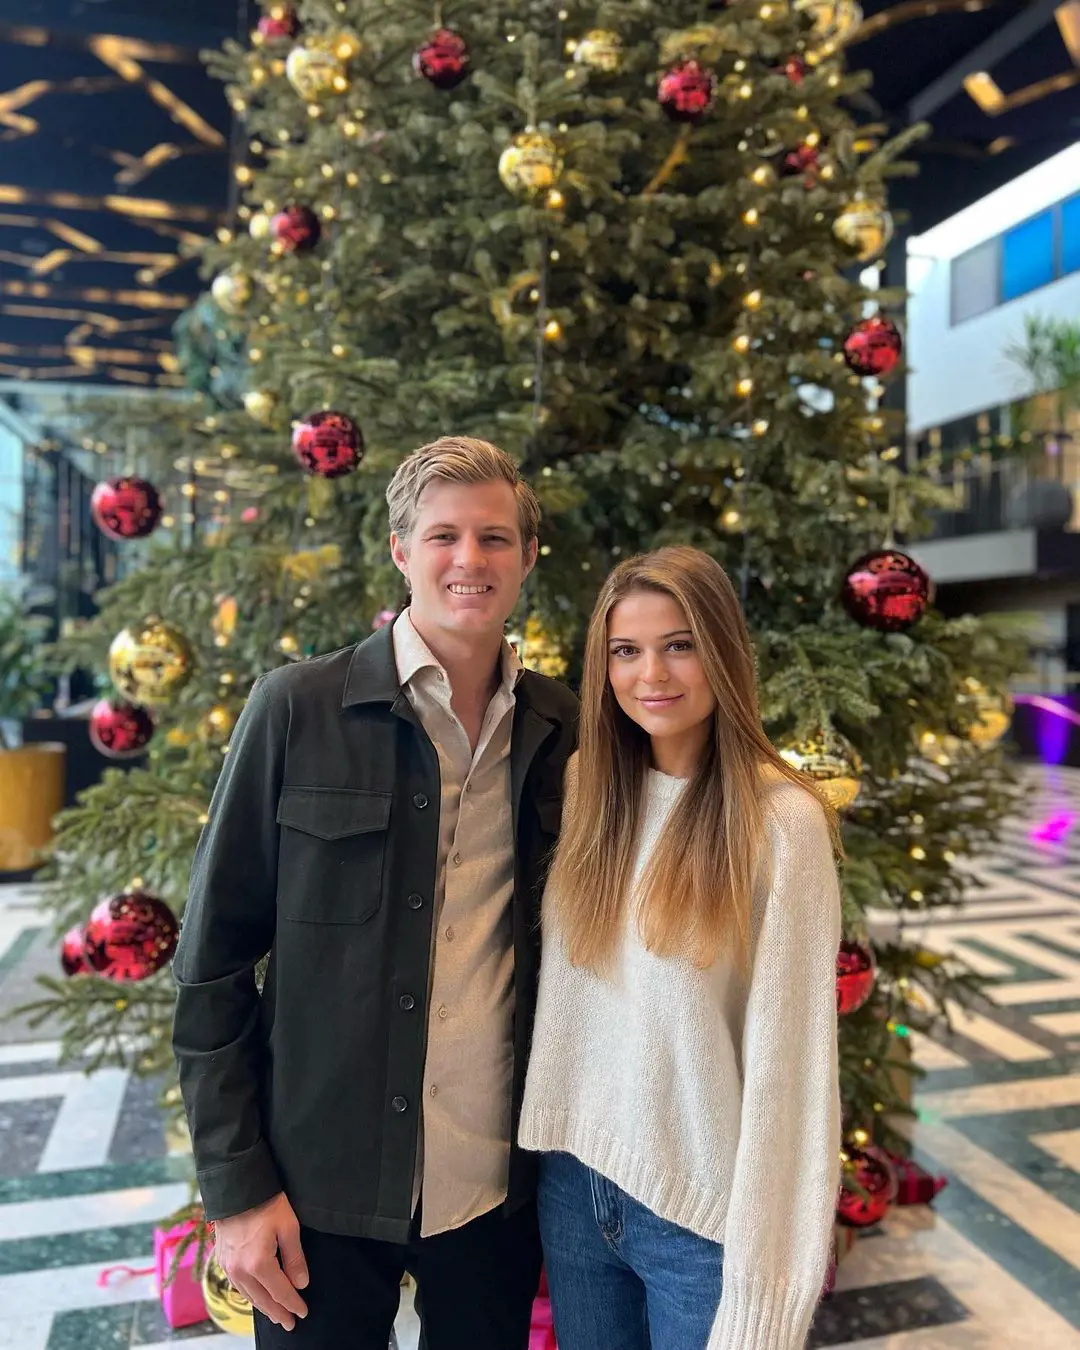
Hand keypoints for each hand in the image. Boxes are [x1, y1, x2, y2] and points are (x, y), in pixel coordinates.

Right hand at [214, 1191, 308, 1330]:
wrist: (235, 1186)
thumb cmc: (265, 1202)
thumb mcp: (288, 1226)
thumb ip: (295, 1258)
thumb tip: (301, 1283)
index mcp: (259, 1264)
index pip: (281, 1292)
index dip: (293, 1304)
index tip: (303, 1313)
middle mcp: (240, 1271)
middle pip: (263, 1299)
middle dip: (278, 1312)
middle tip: (290, 1323)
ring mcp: (228, 1266)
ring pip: (248, 1295)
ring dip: (263, 1307)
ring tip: (275, 1314)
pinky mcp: (222, 1259)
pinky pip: (237, 1285)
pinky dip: (249, 1294)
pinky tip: (255, 1295)